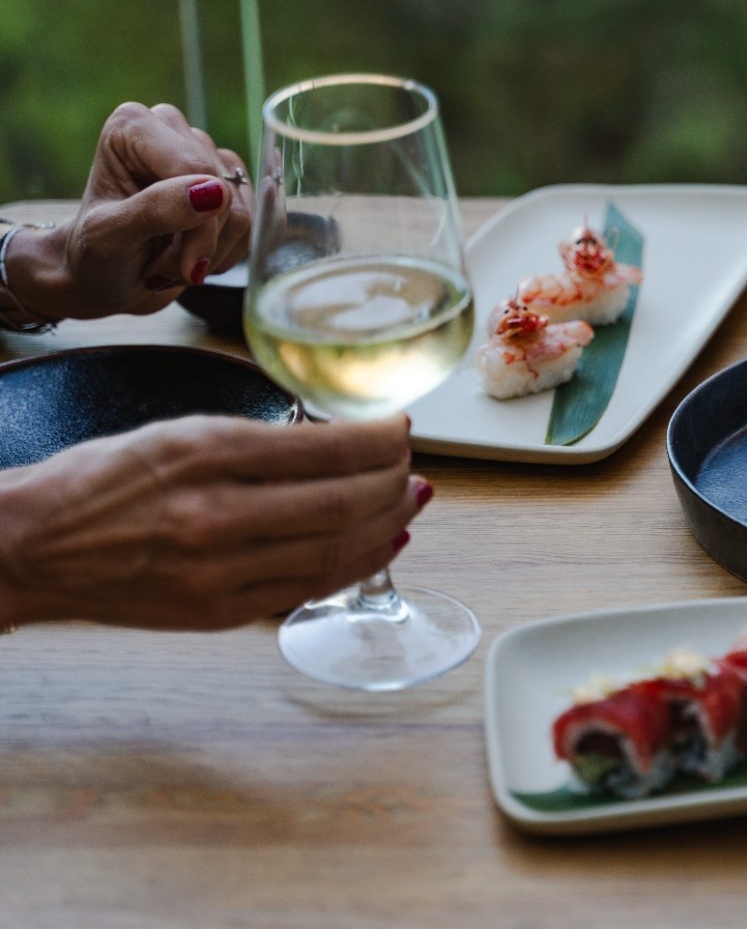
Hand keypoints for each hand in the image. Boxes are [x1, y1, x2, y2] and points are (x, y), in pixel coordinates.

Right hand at [0, 414, 428, 630]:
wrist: (28, 546)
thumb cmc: (96, 482)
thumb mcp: (176, 433)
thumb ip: (257, 439)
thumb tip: (337, 444)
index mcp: (205, 453)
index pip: (324, 447)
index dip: (379, 440)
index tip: (401, 429)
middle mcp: (216, 513)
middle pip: (341, 501)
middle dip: (393, 482)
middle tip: (413, 467)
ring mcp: (219, 570)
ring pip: (334, 549)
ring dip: (387, 524)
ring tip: (411, 501)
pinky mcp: (218, 612)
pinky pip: (308, 588)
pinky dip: (355, 565)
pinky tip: (382, 544)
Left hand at [9, 102, 251, 319]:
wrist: (107, 280)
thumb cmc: (96, 255)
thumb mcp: (110, 237)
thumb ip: (155, 210)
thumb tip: (214, 191)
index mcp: (133, 127)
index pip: (197, 169)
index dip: (200, 226)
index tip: (183, 265)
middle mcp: (172, 131)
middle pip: (223, 192)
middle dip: (201, 243)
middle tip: (165, 266)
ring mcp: (204, 156)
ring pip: (242, 212)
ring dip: (212, 253)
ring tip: (173, 263)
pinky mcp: (228, 184)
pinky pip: (253, 223)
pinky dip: (227, 253)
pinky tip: (195, 258)